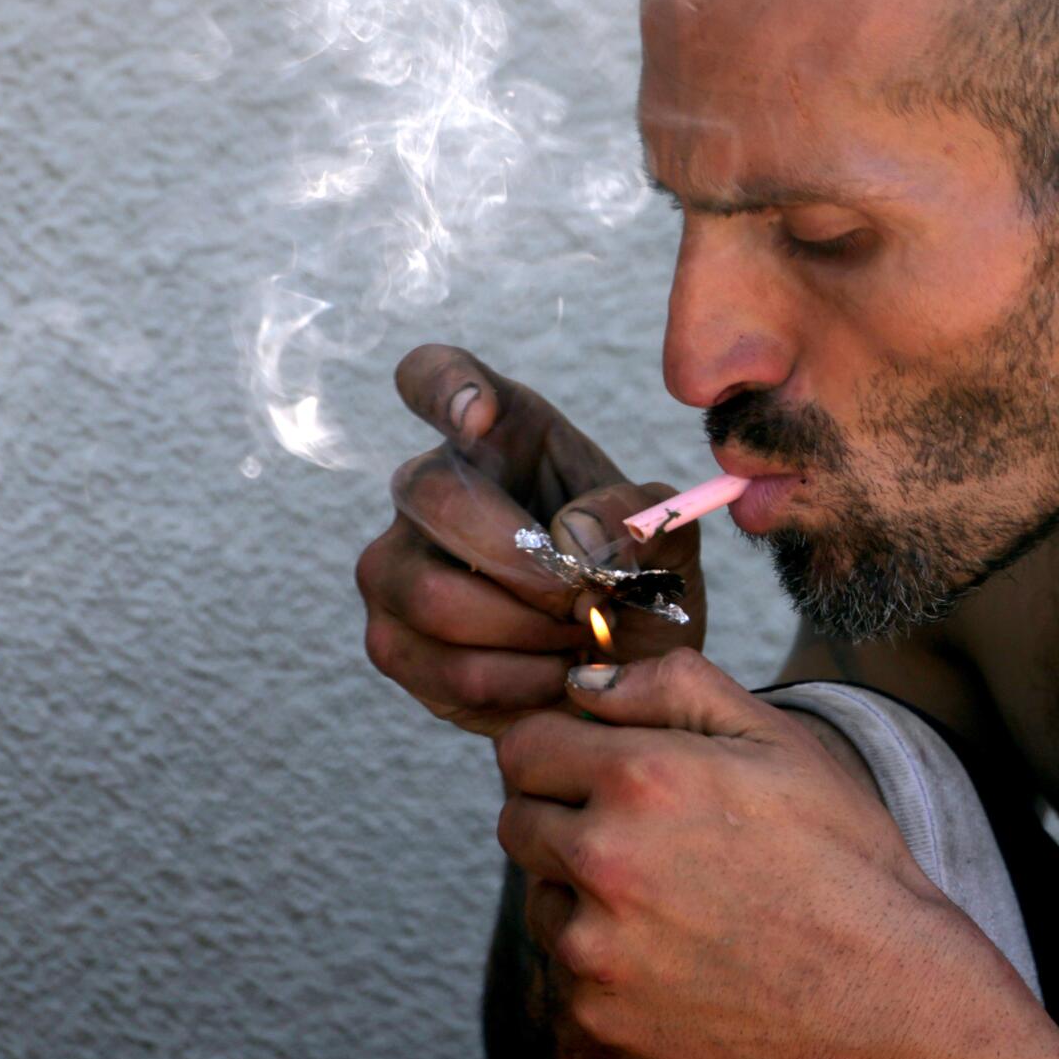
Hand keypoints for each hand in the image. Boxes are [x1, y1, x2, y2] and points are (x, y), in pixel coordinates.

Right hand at [356, 343, 706, 737]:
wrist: (624, 668)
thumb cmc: (633, 580)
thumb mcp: (666, 538)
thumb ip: (637, 518)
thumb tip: (572, 537)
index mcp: (499, 434)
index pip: (432, 376)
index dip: (444, 386)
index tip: (480, 414)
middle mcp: (429, 489)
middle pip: (433, 496)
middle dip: (524, 558)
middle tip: (587, 593)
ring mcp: (395, 566)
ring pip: (434, 597)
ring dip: (530, 631)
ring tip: (581, 636)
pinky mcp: (393, 642)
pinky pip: (448, 668)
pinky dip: (523, 683)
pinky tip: (558, 674)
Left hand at [496, 648, 999, 1058]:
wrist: (880, 988)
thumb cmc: (837, 854)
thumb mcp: (774, 737)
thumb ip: (670, 686)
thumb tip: (584, 684)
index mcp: (639, 779)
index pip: (523, 746)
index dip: (559, 744)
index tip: (596, 760)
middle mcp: (602, 861)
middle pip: (517, 819)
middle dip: (563, 810)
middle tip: (640, 824)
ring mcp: (595, 946)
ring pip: (538, 893)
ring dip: (577, 883)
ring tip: (668, 886)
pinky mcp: (601, 1012)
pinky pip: (570, 964)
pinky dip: (606, 950)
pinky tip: (677, 943)